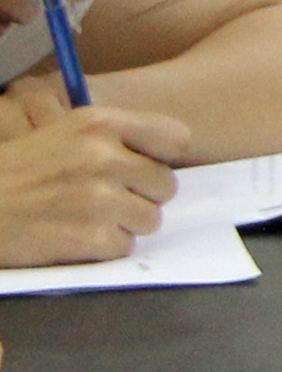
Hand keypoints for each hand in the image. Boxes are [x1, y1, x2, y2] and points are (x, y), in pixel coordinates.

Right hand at [0, 104, 184, 267]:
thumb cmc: (16, 173)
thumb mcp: (63, 135)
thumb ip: (113, 139)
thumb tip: (164, 159)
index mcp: (99, 124)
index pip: (176, 137)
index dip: (162, 158)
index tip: (143, 168)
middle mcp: (104, 157)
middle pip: (166, 185)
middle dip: (140, 196)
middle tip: (103, 200)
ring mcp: (99, 198)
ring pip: (149, 218)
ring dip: (123, 224)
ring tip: (84, 218)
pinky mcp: (90, 237)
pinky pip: (124, 246)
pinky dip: (102, 248)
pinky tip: (71, 236)